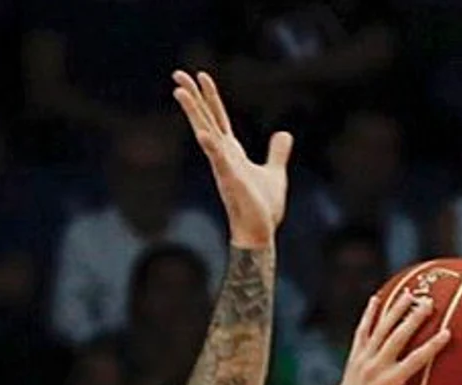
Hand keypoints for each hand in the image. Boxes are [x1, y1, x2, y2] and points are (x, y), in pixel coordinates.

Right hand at [170, 70, 291, 246]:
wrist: (260, 233)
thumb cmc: (263, 207)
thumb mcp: (275, 171)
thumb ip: (277, 152)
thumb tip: (283, 134)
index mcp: (232, 152)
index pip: (218, 117)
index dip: (210, 97)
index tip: (201, 76)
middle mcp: (223, 155)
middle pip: (205, 119)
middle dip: (192, 97)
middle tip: (177, 73)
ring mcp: (224, 166)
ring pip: (205, 133)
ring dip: (193, 112)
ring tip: (179, 91)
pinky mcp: (231, 180)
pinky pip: (219, 161)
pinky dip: (212, 147)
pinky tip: (203, 134)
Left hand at [321, 293, 454, 384]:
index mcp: (390, 383)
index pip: (415, 360)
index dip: (432, 345)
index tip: (447, 332)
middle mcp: (375, 368)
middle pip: (396, 338)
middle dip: (413, 319)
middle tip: (428, 302)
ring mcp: (363, 360)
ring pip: (379, 330)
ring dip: (393, 311)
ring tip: (408, 294)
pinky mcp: (354, 358)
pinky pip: (361, 332)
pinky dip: (368, 316)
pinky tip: (375, 299)